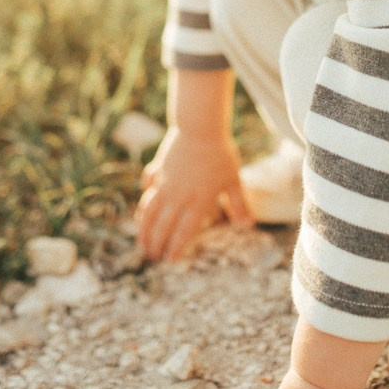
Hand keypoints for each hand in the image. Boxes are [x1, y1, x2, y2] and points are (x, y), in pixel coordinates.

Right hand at [136, 124, 250, 261]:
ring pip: (150, 211)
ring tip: (140, 242)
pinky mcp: (158, 170)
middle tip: (151, 257)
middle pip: (163, 225)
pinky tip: (141, 212)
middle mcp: (178, 196)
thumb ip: (238, 204)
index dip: (176, 247)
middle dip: (156, 243)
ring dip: (144, 229)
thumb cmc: (220, 153)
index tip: (169, 261)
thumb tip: (248, 225)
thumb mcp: (233, 180)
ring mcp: (165, 183)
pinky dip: (143, 203)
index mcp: (198, 201)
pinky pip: (148, 191)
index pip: (184, 231)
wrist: (199, 127)